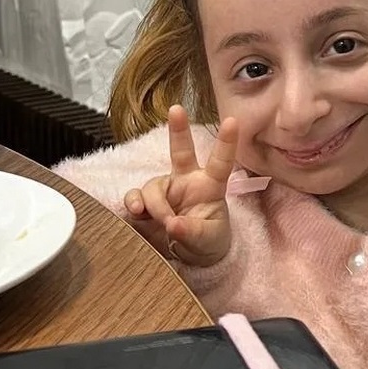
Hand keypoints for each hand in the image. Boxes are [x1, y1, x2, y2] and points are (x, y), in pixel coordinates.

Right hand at [123, 104, 237, 266]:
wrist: (190, 259)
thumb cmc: (208, 243)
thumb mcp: (208, 240)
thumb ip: (192, 232)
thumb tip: (172, 224)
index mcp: (209, 187)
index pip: (220, 162)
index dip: (226, 143)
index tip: (233, 121)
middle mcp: (186, 182)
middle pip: (181, 152)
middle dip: (178, 129)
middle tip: (176, 109)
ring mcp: (165, 191)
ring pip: (153, 187)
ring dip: (156, 206)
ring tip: (165, 223)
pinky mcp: (145, 204)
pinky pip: (135, 197)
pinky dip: (133, 204)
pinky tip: (136, 213)